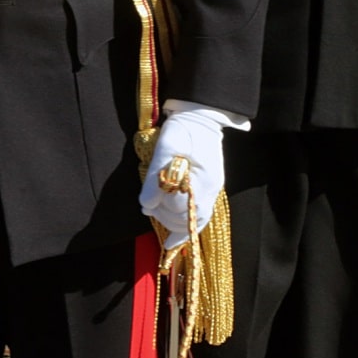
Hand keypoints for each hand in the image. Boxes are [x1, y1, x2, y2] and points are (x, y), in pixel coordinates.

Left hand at [139, 107, 228, 249]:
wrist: (200, 116)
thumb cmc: (183, 130)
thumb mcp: (165, 149)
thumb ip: (155, 178)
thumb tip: (146, 205)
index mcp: (203, 181)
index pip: (181, 209)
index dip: (162, 209)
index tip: (148, 204)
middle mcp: (210, 191)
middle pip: (186, 219)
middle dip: (164, 216)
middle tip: (148, 206)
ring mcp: (211, 192)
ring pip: (191, 222)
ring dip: (171, 221)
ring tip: (154, 212)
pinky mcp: (207, 190)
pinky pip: (197, 217)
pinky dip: (185, 229)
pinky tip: (173, 240)